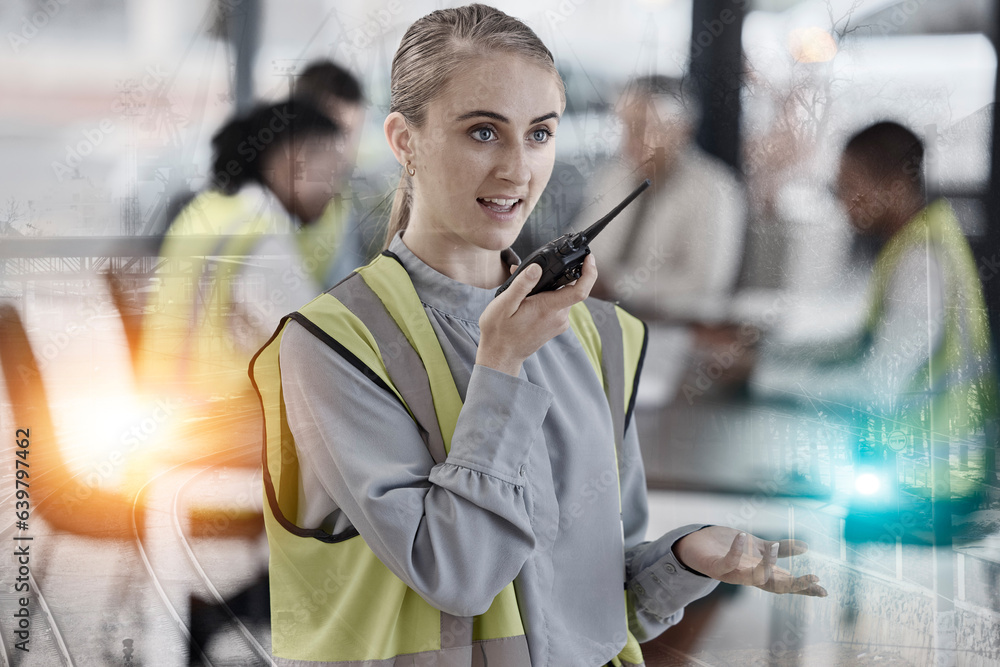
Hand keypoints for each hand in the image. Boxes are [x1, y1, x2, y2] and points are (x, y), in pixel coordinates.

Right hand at [476, 255, 597, 375]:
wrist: (500, 355)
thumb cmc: (500, 331)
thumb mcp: (504, 304)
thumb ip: (522, 284)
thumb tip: (536, 267)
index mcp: (548, 309)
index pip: (580, 291)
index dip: (589, 272)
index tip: (589, 260)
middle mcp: (558, 317)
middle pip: (569, 289)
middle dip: (555, 276)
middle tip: (534, 272)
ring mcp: (558, 323)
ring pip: (562, 297)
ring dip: (548, 288)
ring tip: (525, 291)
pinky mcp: (555, 326)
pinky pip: (556, 306)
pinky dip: (546, 298)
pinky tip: (529, 301)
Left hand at [672, 526, 826, 596]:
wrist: (697, 546)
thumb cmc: (729, 548)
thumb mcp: (759, 547)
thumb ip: (781, 550)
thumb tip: (806, 547)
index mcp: (761, 573)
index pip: (786, 584)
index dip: (804, 588)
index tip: (824, 591)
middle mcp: (748, 577)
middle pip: (775, 586)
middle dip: (795, 585)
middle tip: (814, 579)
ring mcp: (732, 574)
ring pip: (752, 579)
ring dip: (765, 567)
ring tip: (775, 548)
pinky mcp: (715, 567)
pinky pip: (726, 563)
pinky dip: (736, 551)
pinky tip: (743, 535)